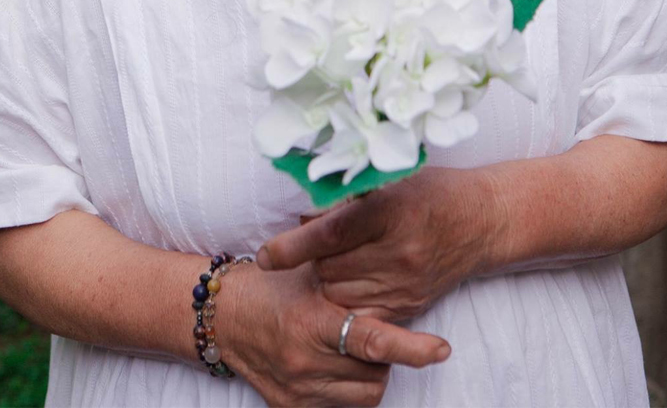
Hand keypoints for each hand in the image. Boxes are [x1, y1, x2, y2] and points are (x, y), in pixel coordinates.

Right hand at [216, 259, 450, 407]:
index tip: (441, 349)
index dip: (413, 349)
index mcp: (312, 321)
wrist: (225, 317)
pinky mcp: (291, 407)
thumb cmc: (275, 287)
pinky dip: (348, 388)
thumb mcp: (312, 272)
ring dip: (370, 373)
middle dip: (383, 354)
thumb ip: (353, 275)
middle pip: (377, 372)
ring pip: (367, 394)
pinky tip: (333, 365)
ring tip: (350, 350)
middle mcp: (305, 361)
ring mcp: (299, 389)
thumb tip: (402, 272)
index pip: (373, 342)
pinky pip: (343, 407)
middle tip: (366, 331)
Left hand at [256, 166, 505, 321]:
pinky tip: (355, 280)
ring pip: (339, 293)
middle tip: (324, 241)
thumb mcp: (388, 178)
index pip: (330, 234)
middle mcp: (398, 251)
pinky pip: (361, 313)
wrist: (482, 221)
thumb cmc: (430, 191)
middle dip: (314, 257)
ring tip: (344, 258)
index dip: (292, 247)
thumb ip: (345, 196)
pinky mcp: (410, 305)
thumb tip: (301, 217)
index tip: (266, 256)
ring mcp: (405, 283)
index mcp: (390, 210)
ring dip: (329, 278)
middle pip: (328, 267)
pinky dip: (348, 299)